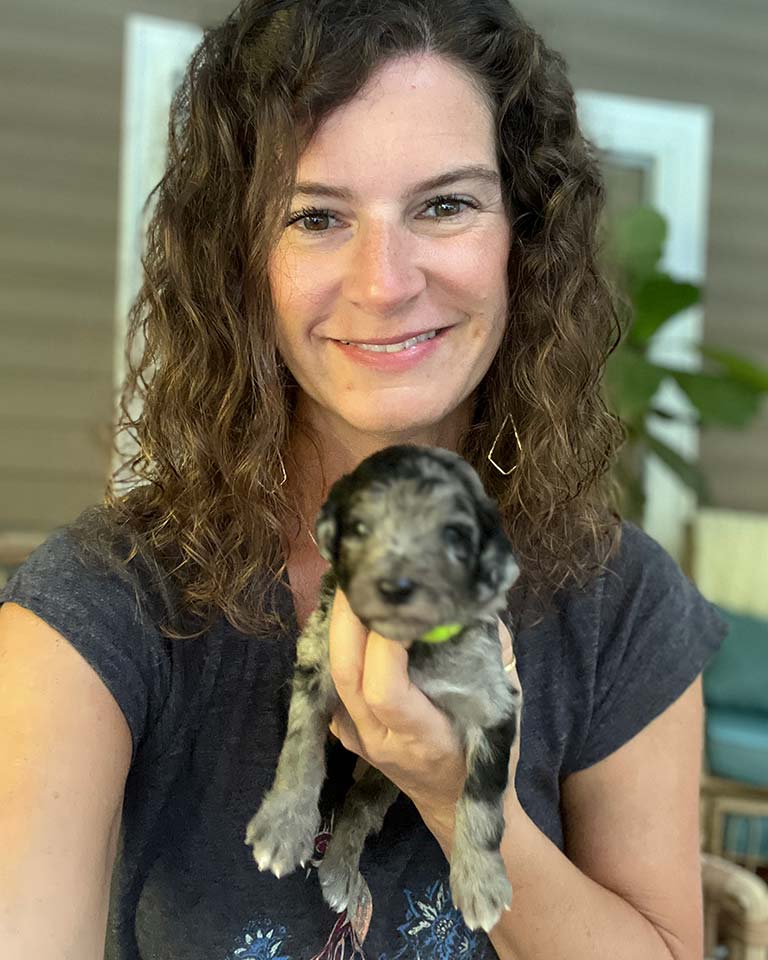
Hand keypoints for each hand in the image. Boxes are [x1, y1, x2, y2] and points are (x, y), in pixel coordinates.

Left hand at [327, 588, 520, 822]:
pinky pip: (334, 678)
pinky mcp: (343, 726)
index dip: (386, 645)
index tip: (403, 603)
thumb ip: (493, 659)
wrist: (451, 804)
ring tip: (355, 581)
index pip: (386, 691)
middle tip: (362, 571)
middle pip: (347, 674)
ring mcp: (354, 736)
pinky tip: (352, 612)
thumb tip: (478, 606)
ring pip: (334, 672)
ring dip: (341, 623)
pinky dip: (341, 641)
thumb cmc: (486, 758)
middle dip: (349, 618)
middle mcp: (377, 739)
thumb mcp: (504, 712)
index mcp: (420, 740)